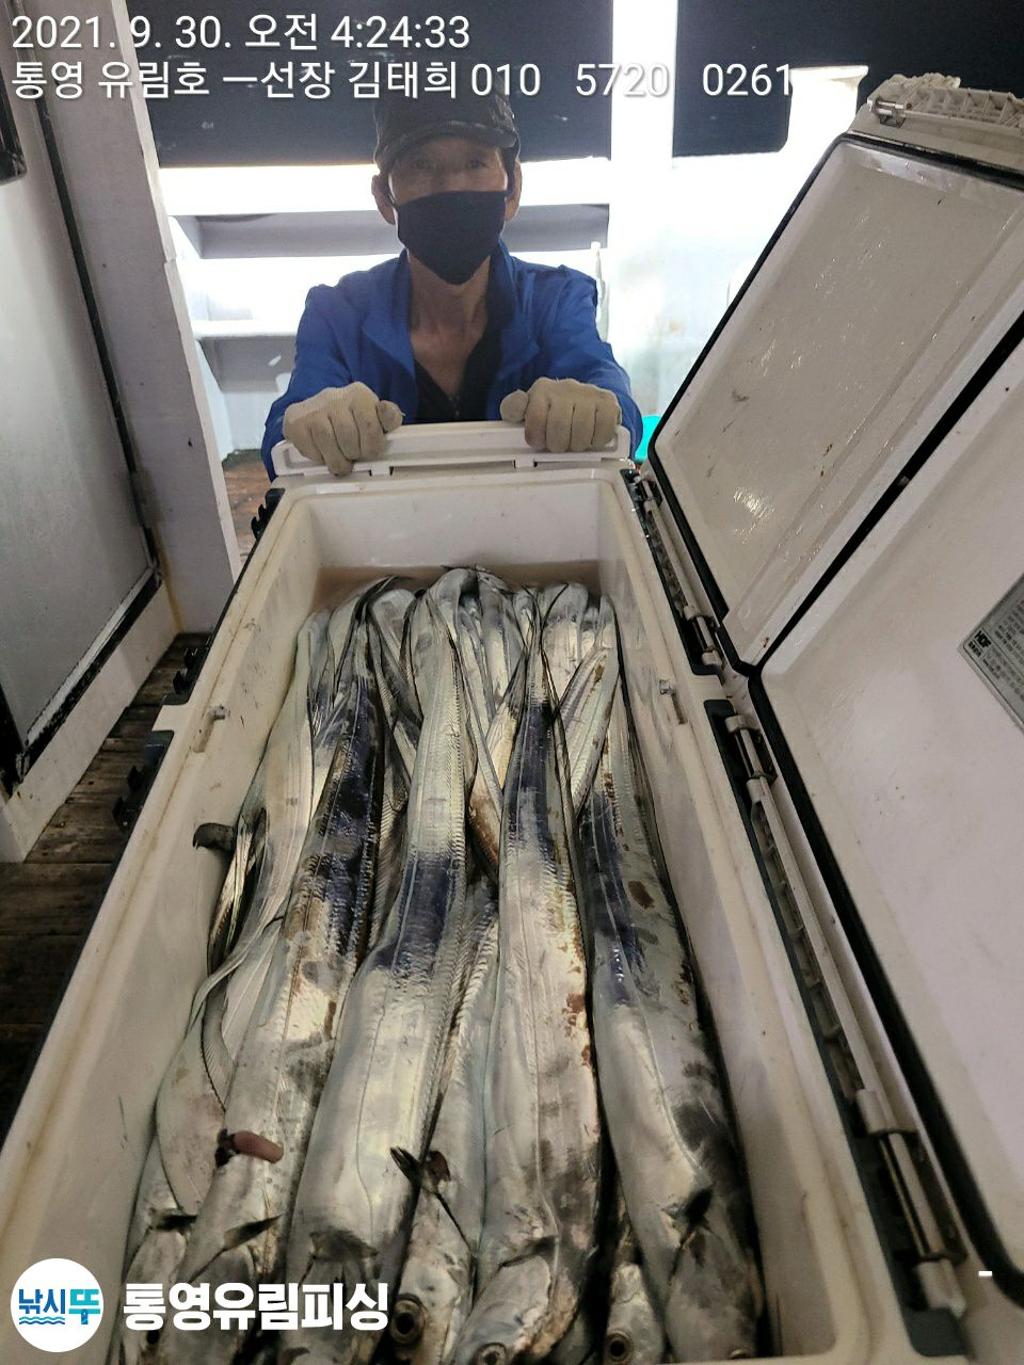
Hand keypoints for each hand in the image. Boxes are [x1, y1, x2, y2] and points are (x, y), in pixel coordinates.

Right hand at [282, 382, 402, 474]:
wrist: (314, 410)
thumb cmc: (349, 419)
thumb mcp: (374, 416)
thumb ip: (388, 418)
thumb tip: (391, 417)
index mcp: (359, 394)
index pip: (371, 426)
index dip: (374, 445)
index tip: (372, 449)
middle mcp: (334, 397)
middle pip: (352, 442)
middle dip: (356, 455)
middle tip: (354, 454)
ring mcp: (313, 409)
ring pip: (331, 448)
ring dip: (338, 461)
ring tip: (341, 459)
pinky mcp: (295, 421)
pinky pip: (312, 451)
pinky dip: (319, 458)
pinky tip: (322, 451)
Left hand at [499, 377, 620, 453]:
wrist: (584, 398)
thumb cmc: (552, 410)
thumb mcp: (528, 408)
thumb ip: (514, 408)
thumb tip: (513, 409)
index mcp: (543, 389)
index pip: (535, 417)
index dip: (536, 437)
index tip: (539, 441)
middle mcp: (566, 387)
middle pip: (559, 427)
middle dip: (558, 444)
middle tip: (559, 444)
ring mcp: (588, 393)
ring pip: (581, 430)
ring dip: (577, 445)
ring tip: (574, 442)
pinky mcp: (608, 402)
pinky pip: (603, 429)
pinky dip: (597, 440)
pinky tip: (591, 438)